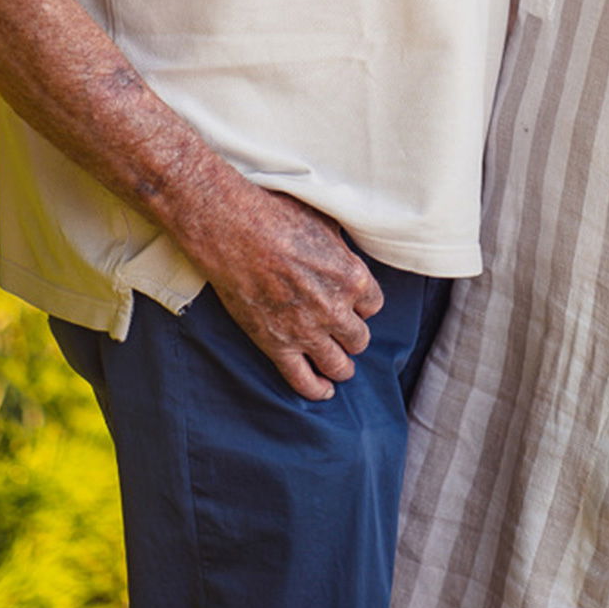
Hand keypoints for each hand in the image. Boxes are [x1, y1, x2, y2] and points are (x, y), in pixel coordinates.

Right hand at [199, 187, 384, 401]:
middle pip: (360, 339)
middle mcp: (335, 309)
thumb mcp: (326, 224)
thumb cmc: (278, 216)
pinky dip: (316, 390)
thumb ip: (342, 251)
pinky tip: (323, 391)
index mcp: (352, 277)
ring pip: (339, 365)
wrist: (234, 230)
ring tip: (338, 365)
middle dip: (353, 336)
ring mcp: (306, 331)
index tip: (352, 304)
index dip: (362, 305)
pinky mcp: (276, 345)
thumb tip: (347, 256)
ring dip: (341, 366)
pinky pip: (303, 380)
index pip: (374, 305)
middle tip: (342, 332)